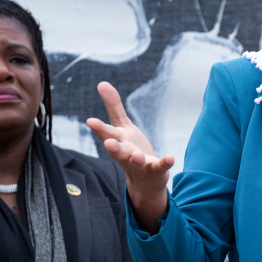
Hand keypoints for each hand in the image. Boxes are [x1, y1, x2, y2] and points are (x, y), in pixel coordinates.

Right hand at [86, 81, 172, 231]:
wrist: (144, 179)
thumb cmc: (130, 148)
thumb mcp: (122, 126)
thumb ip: (113, 106)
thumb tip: (102, 82)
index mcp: (118, 141)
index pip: (107, 134)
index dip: (99, 128)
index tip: (90, 121)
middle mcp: (126, 153)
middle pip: (118, 150)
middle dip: (112, 147)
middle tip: (108, 143)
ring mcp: (140, 163)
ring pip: (135, 161)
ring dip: (135, 158)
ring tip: (136, 155)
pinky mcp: (155, 169)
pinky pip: (160, 166)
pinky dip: (165, 162)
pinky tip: (171, 157)